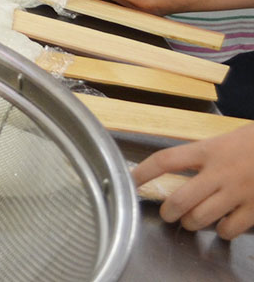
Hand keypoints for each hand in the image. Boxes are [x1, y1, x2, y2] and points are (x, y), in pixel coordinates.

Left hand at [133, 125, 253, 239]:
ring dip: (191, 223)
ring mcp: (238, 192)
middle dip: (168, 211)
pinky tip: (222, 225)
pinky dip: (223, 231)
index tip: (130, 180)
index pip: (166, 160)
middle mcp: (220, 172)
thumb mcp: (222, 140)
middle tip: (167, 214)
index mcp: (208, 150)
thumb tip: (173, 167)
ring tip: (190, 221)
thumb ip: (201, 154)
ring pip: (202, 217)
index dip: (143, 172)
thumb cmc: (252, 142)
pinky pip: (231, 228)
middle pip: (181, 199)